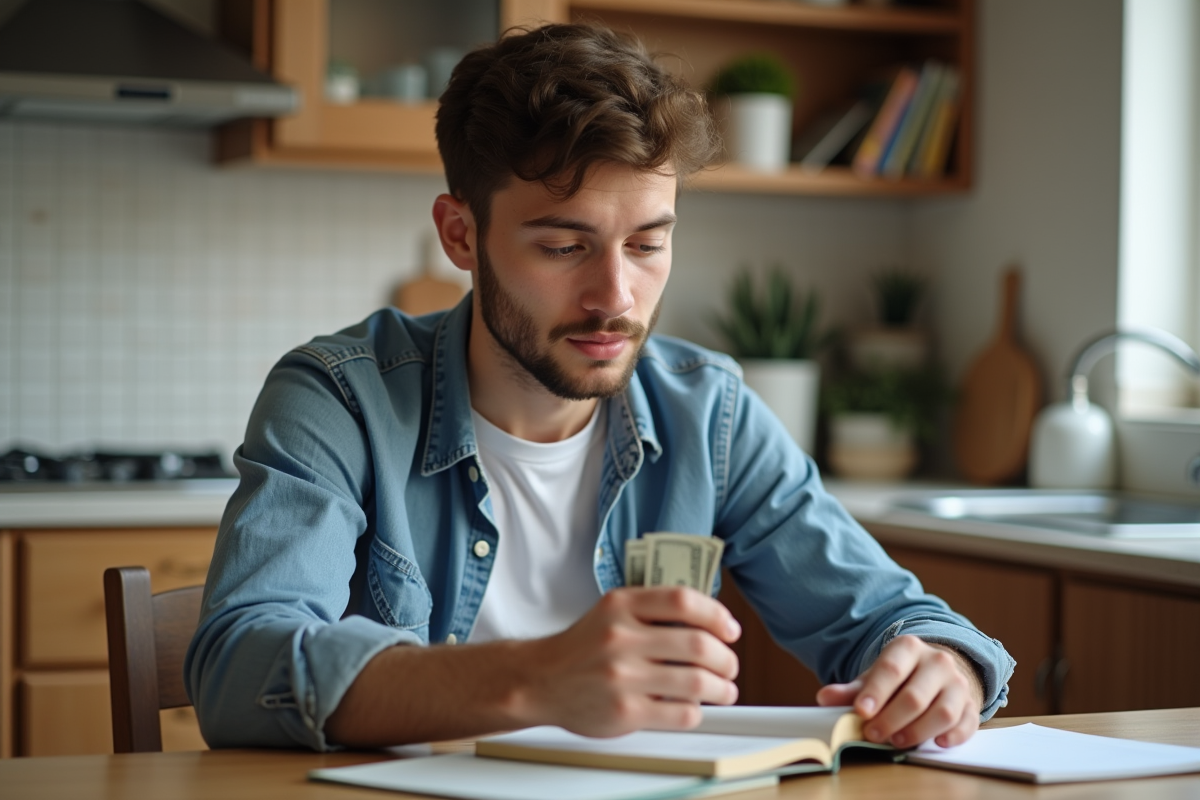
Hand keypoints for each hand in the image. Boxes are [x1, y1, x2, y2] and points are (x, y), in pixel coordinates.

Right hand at [518, 587, 740, 736]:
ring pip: (697, 683)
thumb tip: (711, 621)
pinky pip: (681, 713)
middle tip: (730, 666)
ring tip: (724, 690)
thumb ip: (653, 610)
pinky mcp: (625, 712)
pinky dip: (696, 711)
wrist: (539, 680)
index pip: (683, 601)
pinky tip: (692, 707)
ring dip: (722, 688)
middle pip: (698, 645)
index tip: (729, 630)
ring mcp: (623, 677)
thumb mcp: (612, 611)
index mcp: (621, 605)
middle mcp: (621, 638)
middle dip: (726, 659)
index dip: (716, 615)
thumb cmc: (583, 646)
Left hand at [815, 635, 982, 748]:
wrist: (935, 672)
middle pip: (914, 696)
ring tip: (897, 741)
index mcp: (908, 648)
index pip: (890, 669)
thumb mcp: (873, 677)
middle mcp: (937, 662)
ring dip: (918, 731)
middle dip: (891, 719)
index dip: (875, 693)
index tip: (861, 712)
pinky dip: (953, 736)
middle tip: (872, 734)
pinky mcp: (971, 704)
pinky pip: (967, 723)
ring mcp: (958, 683)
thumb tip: (824, 698)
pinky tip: (936, 743)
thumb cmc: (899, 677)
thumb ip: (850, 690)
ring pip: (943, 711)